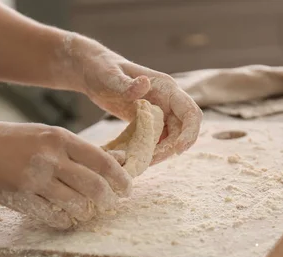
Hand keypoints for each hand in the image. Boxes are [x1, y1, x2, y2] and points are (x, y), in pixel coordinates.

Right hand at [0, 121, 131, 227]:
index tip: (128, 188)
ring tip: (88, 211)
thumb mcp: (52, 136)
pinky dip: (66, 220)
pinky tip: (68, 216)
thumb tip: (122, 159)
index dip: (121, 178)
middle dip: (109, 200)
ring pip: (76, 204)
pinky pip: (53, 216)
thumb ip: (84, 150)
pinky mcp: (21, 197)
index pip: (102, 161)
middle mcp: (49, 157)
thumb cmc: (18, 140)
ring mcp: (34, 179)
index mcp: (60, 138)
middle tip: (111, 204)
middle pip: (94, 186)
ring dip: (88, 212)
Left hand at [69, 37, 202, 164]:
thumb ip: (127, 83)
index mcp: (166, 88)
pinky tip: (136, 157)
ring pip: (171, 137)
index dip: (189, 132)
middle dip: (172, 148)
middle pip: (183, 130)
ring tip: (141, 162)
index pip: (190, 112)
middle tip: (150, 160)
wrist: (92, 71)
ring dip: (162, 152)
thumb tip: (145, 83)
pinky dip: (151, 150)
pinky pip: (158, 139)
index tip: (178, 150)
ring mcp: (160, 111)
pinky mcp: (150, 121)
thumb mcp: (111, 76)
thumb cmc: (102, 68)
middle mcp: (168, 100)